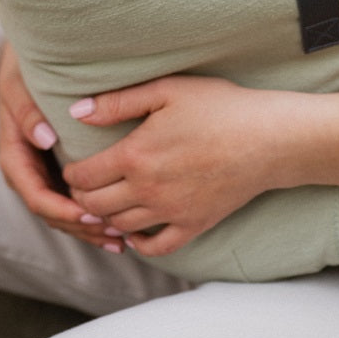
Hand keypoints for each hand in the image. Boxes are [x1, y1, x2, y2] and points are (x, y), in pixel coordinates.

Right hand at [0, 43, 123, 250]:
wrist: (27, 61)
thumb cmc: (23, 71)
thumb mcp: (18, 85)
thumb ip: (27, 110)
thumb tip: (43, 138)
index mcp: (14, 156)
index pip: (36, 196)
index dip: (63, 210)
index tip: (90, 213)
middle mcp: (28, 171)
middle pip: (53, 213)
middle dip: (82, 228)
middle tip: (115, 234)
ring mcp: (43, 174)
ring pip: (64, 214)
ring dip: (90, 230)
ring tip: (122, 238)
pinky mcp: (59, 171)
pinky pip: (74, 202)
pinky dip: (94, 218)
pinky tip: (120, 228)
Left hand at [63, 76, 297, 256]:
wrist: (268, 138)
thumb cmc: (218, 107)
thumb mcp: (166, 90)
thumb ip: (117, 102)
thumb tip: (76, 110)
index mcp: (135, 156)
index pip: (83, 178)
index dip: (70, 174)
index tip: (73, 167)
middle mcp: (147, 191)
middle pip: (94, 207)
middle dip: (81, 198)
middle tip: (83, 187)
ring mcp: (171, 212)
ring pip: (120, 227)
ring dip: (105, 218)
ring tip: (103, 203)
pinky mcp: (193, 226)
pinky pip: (156, 247)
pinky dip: (138, 243)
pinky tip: (135, 230)